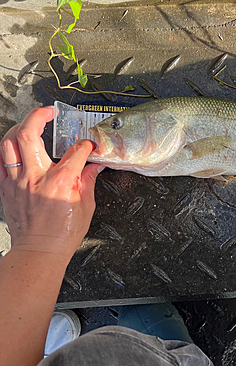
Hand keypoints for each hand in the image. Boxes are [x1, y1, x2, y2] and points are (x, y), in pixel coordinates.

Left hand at [0, 106, 102, 261]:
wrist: (40, 251)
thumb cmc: (62, 233)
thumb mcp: (86, 206)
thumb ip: (88, 181)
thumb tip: (93, 166)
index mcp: (60, 182)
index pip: (75, 151)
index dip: (85, 145)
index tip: (88, 146)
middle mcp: (35, 177)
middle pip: (29, 134)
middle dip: (39, 116)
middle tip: (48, 112)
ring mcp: (17, 181)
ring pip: (9, 142)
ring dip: (20, 128)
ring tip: (30, 125)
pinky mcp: (6, 187)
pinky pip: (0, 160)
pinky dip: (7, 149)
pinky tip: (16, 146)